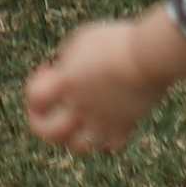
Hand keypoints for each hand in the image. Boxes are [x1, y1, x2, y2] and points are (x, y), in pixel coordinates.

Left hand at [26, 8, 185, 152]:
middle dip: (42, 122)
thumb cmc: (117, 41)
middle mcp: (80, 108)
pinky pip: (111, 145)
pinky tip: (107, 122)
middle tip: (49, 107)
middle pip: (48, 133)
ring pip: (79, 146)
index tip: (50, 70)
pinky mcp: (126, 126)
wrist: (150, 57)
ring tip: (79, 120)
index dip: (35, 85)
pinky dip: (105, 139)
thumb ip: (68, 59)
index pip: (35, 98)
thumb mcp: (84, 39)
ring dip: (72, 135)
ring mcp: (102, 122)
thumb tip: (64, 72)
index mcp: (66, 83)